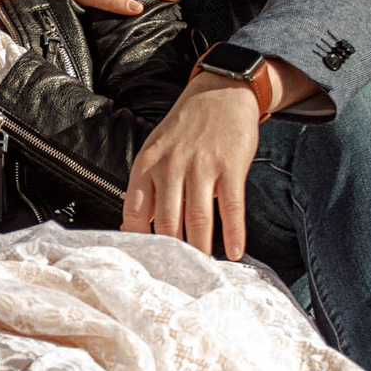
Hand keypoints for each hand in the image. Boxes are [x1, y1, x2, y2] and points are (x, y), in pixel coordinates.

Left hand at [123, 72, 261, 257]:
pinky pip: (231, 207)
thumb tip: (141, 229)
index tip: (145, 264)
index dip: (140, 242)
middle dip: (172, 254)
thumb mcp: (157, 150)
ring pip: (197, 218)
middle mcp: (171, 166)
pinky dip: (233, 233)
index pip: (135, 212)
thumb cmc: (186, 128)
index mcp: (147, 164)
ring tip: (202, 271)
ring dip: (200, 249)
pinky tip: (235, 251)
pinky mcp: (230, 166)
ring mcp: (201, 166)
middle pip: (168, 222)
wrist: (220, 92)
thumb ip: (149, 185)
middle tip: (177, 278)